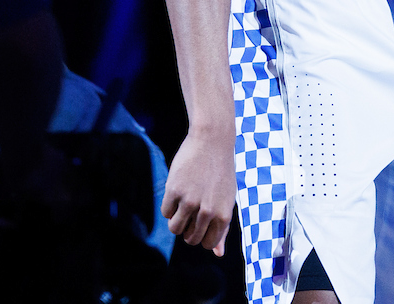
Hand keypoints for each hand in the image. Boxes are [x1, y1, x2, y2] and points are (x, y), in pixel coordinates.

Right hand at [161, 129, 235, 256]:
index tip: (204, 219)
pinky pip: (166, 212)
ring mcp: (190, 201)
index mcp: (223, 215)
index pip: (208, 244)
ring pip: (175, 229)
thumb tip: (218, 254)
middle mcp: (207, 211)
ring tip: (184, 201)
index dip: (203, 234)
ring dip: (177, 219)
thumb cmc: (220, 172)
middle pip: (190, 239)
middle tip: (194, 207)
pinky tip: (179, 189)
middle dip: (189, 228)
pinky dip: (169, 205)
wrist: (212, 139)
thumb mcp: (227, 199)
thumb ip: (222, 227)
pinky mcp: (174, 191)